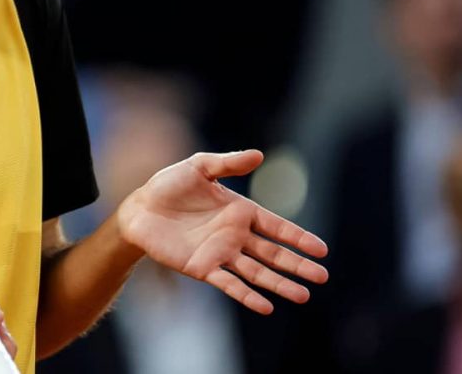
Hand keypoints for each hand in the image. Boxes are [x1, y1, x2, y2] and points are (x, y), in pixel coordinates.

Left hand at [117, 150, 328, 314]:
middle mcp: (236, 235)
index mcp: (240, 211)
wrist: (138, 209)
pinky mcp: (204, 268)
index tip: (322, 250)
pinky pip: (230, 285)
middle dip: (298, 265)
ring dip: (280, 284)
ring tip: (304, 296)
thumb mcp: (198, 167)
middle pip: (273, 254)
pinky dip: (248, 296)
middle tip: (322, 276)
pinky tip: (266, 307)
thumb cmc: (168, 185)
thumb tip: (259, 155)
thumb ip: (228, 164)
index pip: (277, 227)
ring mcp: (221, 254)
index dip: (298, 238)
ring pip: (257, 272)